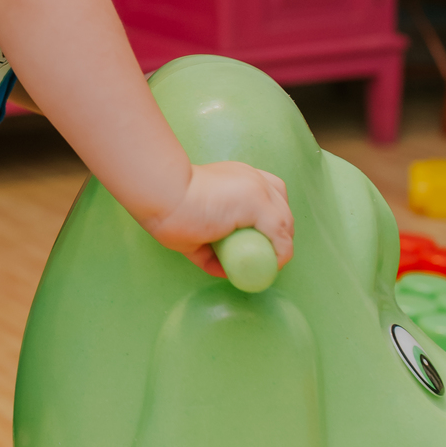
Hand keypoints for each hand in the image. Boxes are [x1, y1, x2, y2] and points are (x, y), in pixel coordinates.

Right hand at [145, 161, 293, 278]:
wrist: (160, 194)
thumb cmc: (166, 208)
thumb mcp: (194, 230)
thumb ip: (211, 247)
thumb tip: (223, 268)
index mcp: (237, 179)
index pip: (269, 195)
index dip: (271, 220)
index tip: (260, 241)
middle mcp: (251, 178)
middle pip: (282, 208)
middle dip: (279, 235)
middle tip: (263, 257)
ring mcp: (257, 188)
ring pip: (285, 222)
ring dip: (279, 246)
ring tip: (265, 264)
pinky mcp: (257, 202)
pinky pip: (280, 236)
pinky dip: (279, 255)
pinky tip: (269, 265)